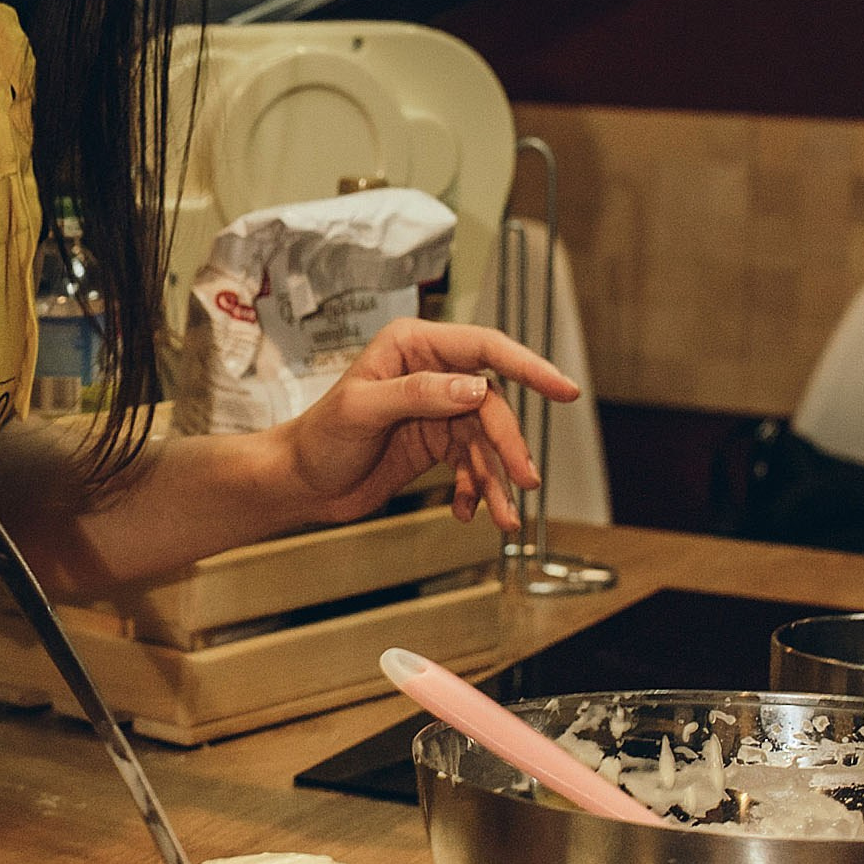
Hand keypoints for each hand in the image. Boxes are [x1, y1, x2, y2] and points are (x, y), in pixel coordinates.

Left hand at [276, 319, 576, 538]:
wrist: (300, 483)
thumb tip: (475, 388)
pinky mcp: (436, 442)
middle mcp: (432, 372)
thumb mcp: (362, 410)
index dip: (528, 366)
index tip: (564, 388)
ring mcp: (437, 409)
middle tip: (526, 480)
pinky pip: (472, 464)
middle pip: (492, 404)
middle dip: (510, 445)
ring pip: (486, 441)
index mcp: (413, 346)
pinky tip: (470, 512)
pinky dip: (477, 489)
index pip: (484, 348)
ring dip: (498, 479)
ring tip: (505, 516)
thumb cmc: (318, 438)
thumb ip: (418, 395)